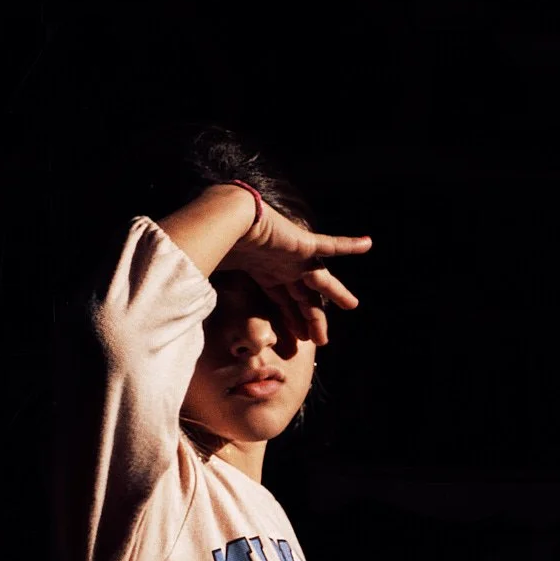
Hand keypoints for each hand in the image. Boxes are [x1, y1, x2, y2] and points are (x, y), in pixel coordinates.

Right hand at [219, 206, 371, 344]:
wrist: (224, 218)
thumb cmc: (216, 244)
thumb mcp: (217, 280)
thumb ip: (211, 296)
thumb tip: (192, 311)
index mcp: (264, 273)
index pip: (283, 302)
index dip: (292, 321)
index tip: (298, 342)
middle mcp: (282, 264)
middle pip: (303, 297)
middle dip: (312, 319)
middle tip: (321, 341)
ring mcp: (294, 255)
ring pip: (320, 280)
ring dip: (336, 293)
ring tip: (351, 305)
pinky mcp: (303, 244)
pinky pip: (331, 245)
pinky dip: (348, 245)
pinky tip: (367, 244)